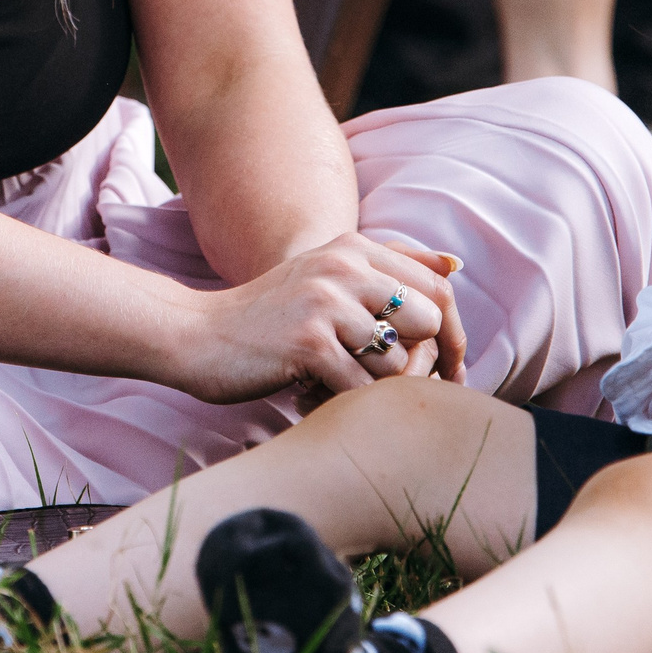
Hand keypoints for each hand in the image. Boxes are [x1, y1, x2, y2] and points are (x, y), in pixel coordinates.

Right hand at [169, 236, 462, 405]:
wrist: (195, 334)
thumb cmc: (269, 316)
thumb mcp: (326, 274)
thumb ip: (388, 266)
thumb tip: (456, 264)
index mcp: (354, 248)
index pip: (439, 289)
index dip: (452, 335)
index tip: (448, 370)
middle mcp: (344, 266)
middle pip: (428, 322)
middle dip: (417, 362)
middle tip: (385, 385)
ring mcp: (326, 303)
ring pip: (397, 362)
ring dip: (371, 387)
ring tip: (333, 386)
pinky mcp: (309, 344)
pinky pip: (362, 389)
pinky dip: (343, 404)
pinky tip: (311, 397)